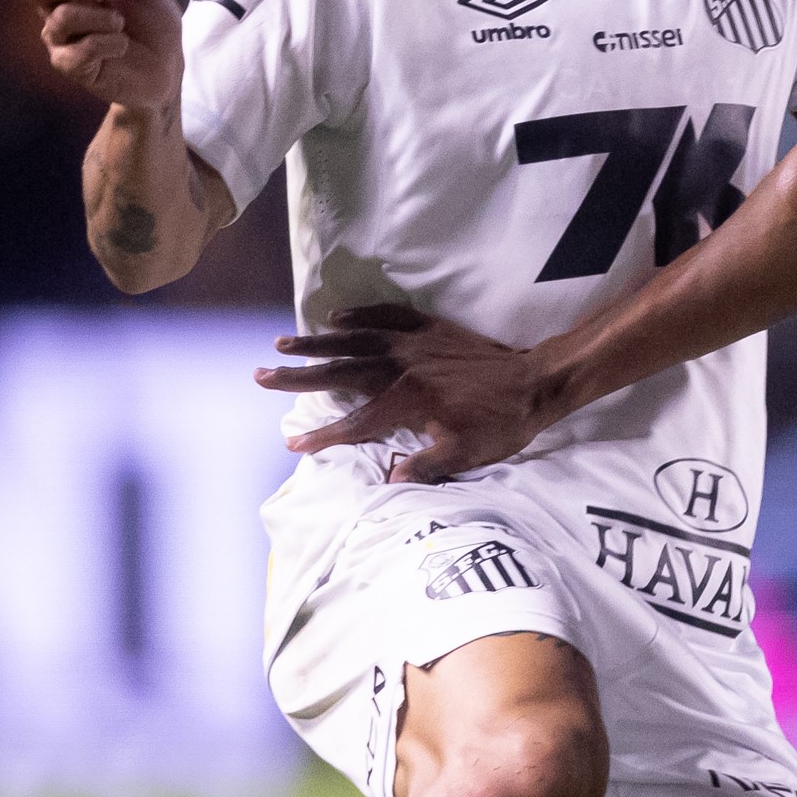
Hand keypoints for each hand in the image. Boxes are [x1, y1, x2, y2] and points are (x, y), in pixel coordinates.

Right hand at [10, 0, 183, 112]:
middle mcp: (53, 7)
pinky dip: (109, 43)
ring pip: (61, 17)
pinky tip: (122, 45)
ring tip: (120, 23)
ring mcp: (60, 39)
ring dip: (100, 16)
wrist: (169, 66)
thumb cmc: (152, 22)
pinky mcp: (72, 66)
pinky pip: (80, 50)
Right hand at [257, 305, 563, 483]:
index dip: (324, 436)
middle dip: (297, 377)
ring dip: (317, 342)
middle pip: (339, 372)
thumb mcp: (466, 455)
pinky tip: (337, 316)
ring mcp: (414, 343)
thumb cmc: (503, 424)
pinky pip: (387, 315)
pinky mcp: (430, 328)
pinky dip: (361, 314)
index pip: (355, 423)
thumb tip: (387, 482)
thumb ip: (425, 468)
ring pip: (354, 338)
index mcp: (406, 401)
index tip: (293, 442)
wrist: (536, 381)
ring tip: (282, 344)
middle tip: (260, 375)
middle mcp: (401, 367)